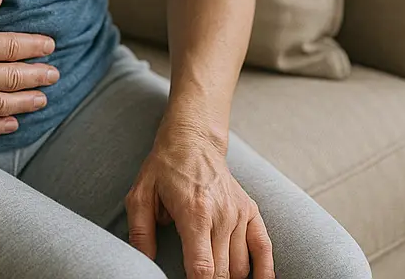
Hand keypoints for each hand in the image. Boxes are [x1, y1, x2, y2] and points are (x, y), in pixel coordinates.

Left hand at [125, 125, 274, 278]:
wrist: (193, 139)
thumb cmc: (164, 168)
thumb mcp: (141, 194)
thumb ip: (140, 231)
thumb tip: (144, 262)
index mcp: (194, 212)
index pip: (202, 268)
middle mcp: (221, 214)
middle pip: (222, 273)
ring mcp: (238, 212)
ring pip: (240, 267)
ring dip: (227, 277)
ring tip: (213, 274)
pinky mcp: (250, 210)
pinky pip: (263, 249)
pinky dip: (264, 272)